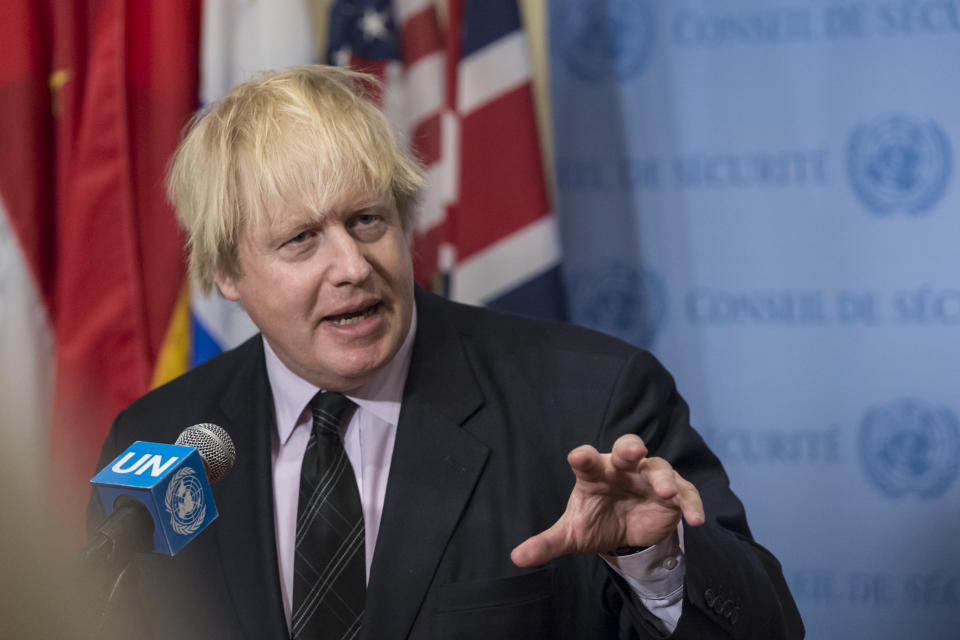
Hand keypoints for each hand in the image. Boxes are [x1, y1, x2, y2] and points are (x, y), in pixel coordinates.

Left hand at [511, 434, 704, 566]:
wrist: (625, 532)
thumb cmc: (595, 520)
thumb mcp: (572, 534)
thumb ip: (547, 543)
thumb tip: (517, 557)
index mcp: (594, 472)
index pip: (587, 460)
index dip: (582, 458)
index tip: (577, 458)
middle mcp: (622, 468)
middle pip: (627, 449)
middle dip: (630, 449)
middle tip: (634, 452)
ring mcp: (650, 478)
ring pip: (659, 468)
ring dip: (664, 479)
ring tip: (665, 493)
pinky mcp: (673, 496)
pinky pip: (686, 494)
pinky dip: (691, 504)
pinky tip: (696, 520)